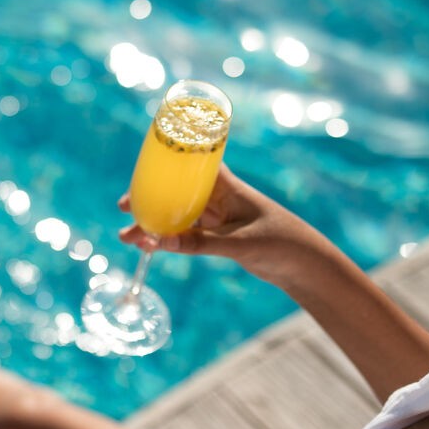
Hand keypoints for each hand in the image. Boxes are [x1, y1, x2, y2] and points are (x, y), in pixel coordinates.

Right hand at [116, 166, 331, 287]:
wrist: (305, 265)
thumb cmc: (281, 243)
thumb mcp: (238, 244)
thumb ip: (200, 244)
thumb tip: (159, 242)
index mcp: (227, 186)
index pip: (193, 162)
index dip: (165, 164)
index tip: (140, 172)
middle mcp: (218, 197)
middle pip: (175, 191)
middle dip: (148, 199)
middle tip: (123, 209)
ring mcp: (216, 217)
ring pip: (176, 215)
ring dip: (153, 224)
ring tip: (128, 238)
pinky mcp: (217, 236)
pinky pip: (184, 234)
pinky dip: (166, 239)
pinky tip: (149, 247)